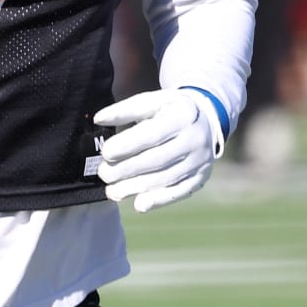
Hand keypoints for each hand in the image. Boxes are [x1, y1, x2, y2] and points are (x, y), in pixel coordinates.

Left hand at [94, 89, 221, 213]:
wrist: (206, 120)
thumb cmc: (170, 110)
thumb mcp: (152, 101)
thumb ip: (126, 110)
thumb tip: (99, 119)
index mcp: (183, 115)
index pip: (153, 134)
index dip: (127, 145)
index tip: (106, 153)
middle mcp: (195, 139)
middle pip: (157, 159)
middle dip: (127, 169)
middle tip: (104, 173)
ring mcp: (200, 161)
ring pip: (165, 179)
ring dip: (136, 188)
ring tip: (112, 191)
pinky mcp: (200, 178)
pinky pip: (178, 192)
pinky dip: (158, 200)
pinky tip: (138, 204)